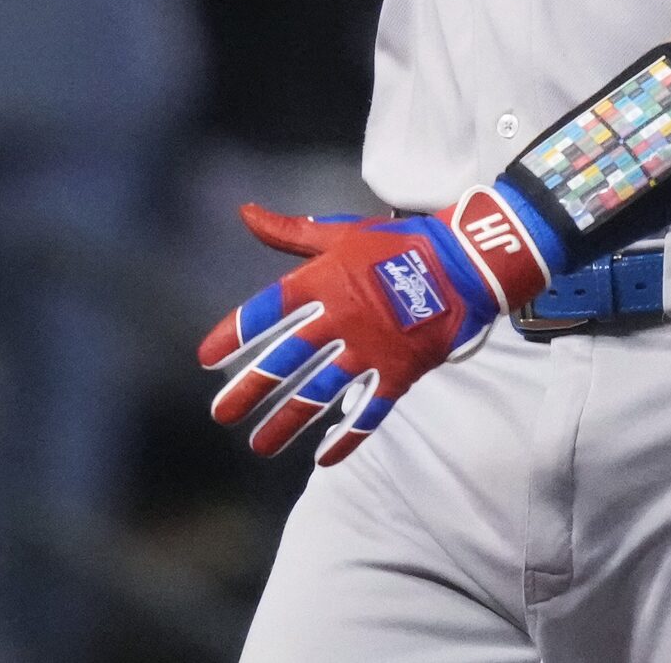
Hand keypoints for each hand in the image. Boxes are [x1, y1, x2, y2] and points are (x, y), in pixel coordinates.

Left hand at [198, 188, 547, 465]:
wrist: (464, 263)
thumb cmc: (396, 244)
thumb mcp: (340, 232)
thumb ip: (290, 231)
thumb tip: (245, 212)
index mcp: (322, 281)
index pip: (267, 311)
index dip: (235, 334)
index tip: (206, 359)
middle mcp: (339, 319)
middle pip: (285, 359)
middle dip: (251, 389)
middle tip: (221, 414)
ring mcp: (369, 350)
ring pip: (320, 392)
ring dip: (288, 421)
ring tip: (260, 445)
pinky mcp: (399, 373)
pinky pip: (369, 411)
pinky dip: (348, 436)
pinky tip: (324, 458)